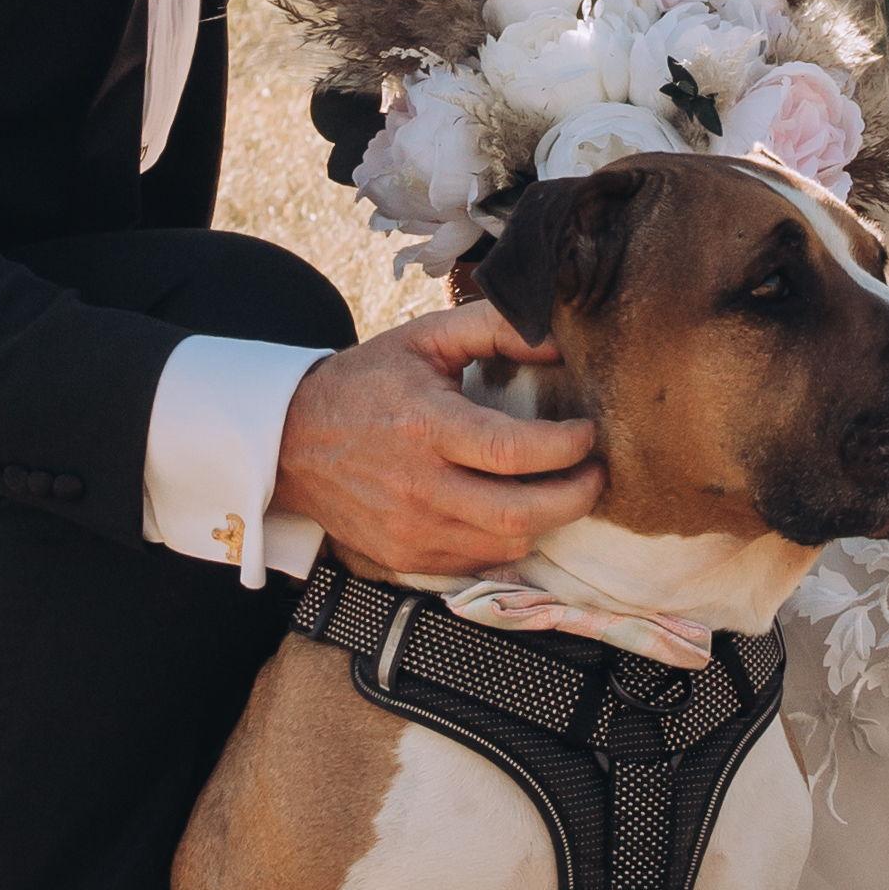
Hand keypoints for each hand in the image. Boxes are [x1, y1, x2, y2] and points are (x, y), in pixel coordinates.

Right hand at [269, 298, 600, 579]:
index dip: (565, 447)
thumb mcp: (424, 338)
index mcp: (425, 426)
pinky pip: (478, 561)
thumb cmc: (366, 383)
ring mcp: (411, 530)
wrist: (292, 440)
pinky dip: (509, 540)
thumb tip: (557, 340)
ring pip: (506, 543)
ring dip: (547, 520)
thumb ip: (492, 329)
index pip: (512, 452)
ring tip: (562, 489)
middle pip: (519, 513)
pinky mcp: (406, 557)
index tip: (588, 434)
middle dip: (575, 497)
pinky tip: (518, 511)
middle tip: (596, 473)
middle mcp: (419, 487)